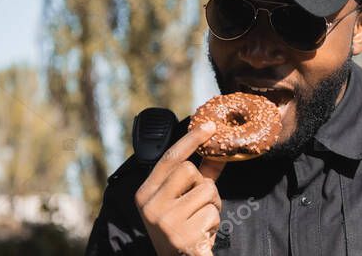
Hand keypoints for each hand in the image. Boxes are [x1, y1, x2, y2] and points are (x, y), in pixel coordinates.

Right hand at [135, 122, 227, 255]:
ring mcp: (165, 222)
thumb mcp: (182, 201)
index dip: (190, 140)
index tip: (209, 126)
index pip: (169, 159)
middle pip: (190, 170)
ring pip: (206, 190)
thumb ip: (199, 177)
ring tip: (201, 221)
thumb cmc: (182, 230)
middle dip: (205, 185)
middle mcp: (150, 206)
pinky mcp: (182, 236)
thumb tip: (216, 152)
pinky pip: (212, 213)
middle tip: (201, 204)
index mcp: (145, 194)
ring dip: (213, 205)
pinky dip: (214, 223)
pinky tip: (202, 234)